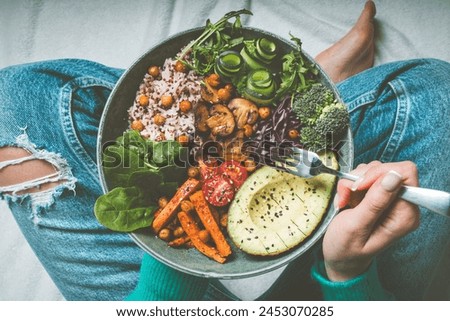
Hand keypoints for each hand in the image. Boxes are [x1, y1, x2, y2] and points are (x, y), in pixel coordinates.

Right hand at [322, 161, 419, 280]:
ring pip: (374, 170)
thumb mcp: (356, 226)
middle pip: (388, 169)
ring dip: (353, 182)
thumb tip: (394, 176)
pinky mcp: (377, 195)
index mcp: (404, 214)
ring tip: (344, 200)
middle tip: (346, 195)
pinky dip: (350, 184)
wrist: (339, 257)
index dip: (381, 173)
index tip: (359, 186)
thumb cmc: (346, 248)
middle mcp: (401, 204)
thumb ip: (375, 202)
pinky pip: (365, 175)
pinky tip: (345, 199)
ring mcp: (389, 198)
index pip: (405, 174)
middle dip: (362, 178)